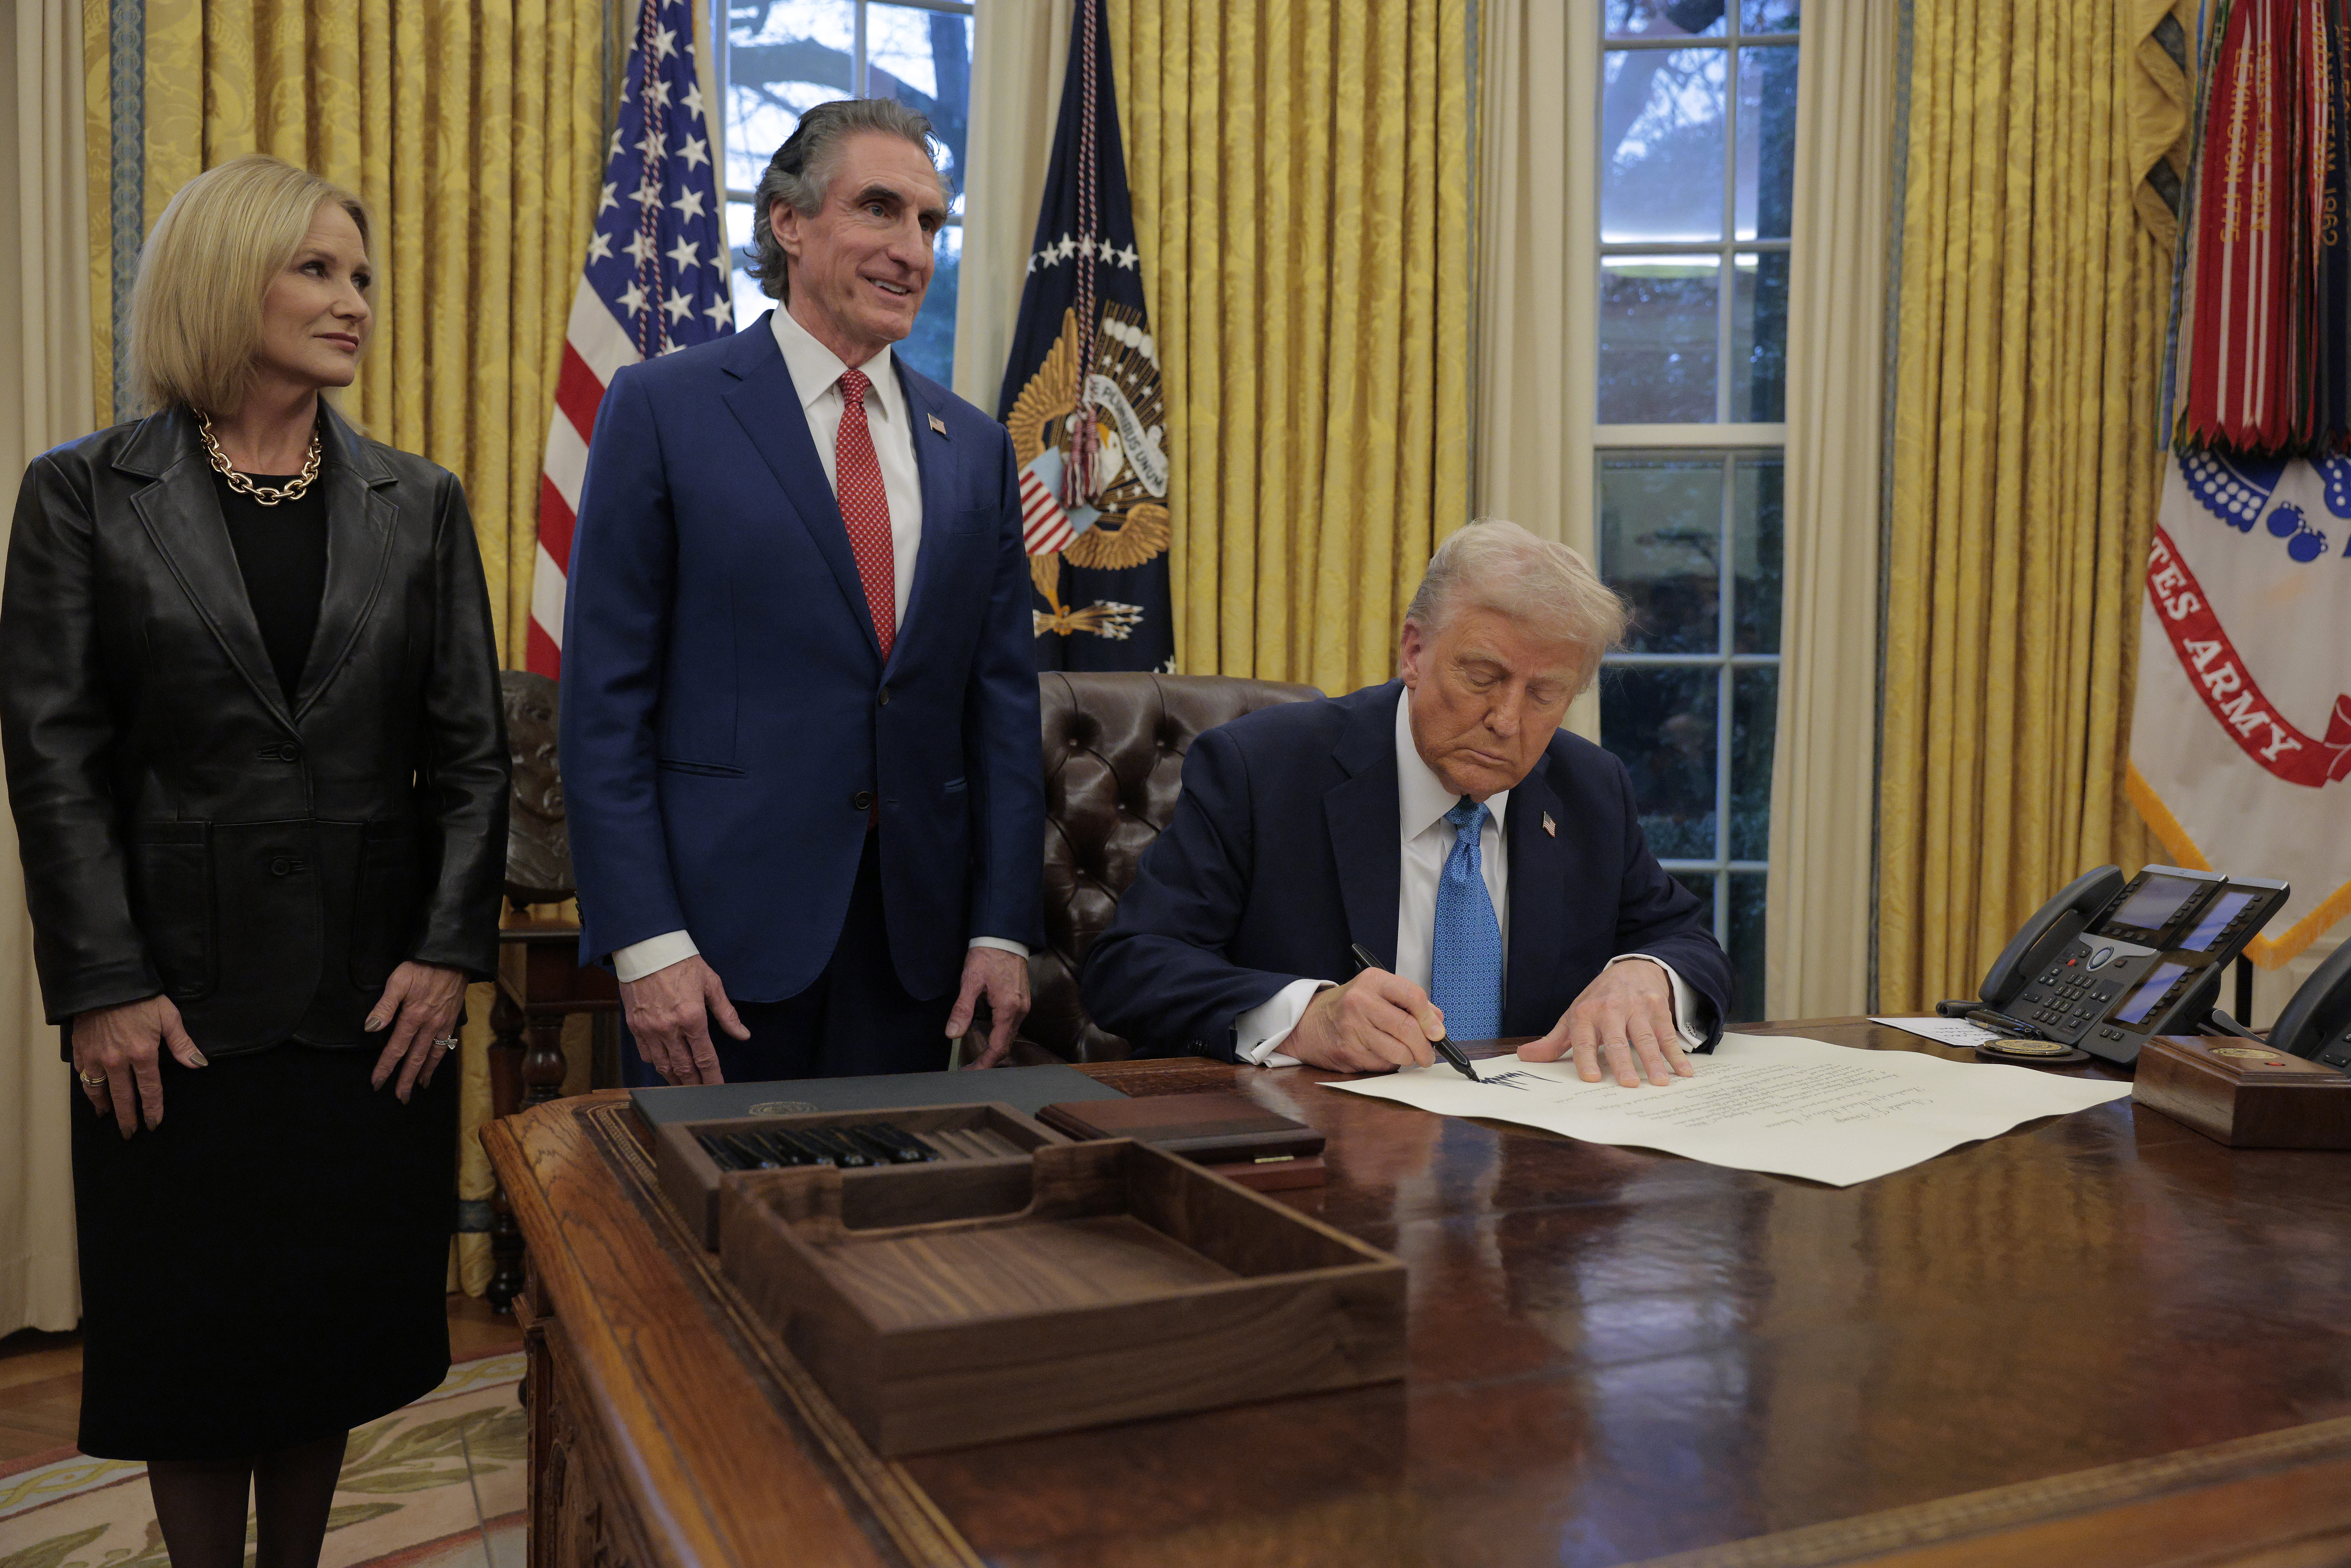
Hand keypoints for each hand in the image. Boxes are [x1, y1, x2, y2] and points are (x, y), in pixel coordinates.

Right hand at [73, 995, 204, 1137]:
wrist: (106, 982)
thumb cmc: (142, 998)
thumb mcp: (169, 1017)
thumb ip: (182, 1044)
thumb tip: (199, 1065)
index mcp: (143, 1054)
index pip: (149, 1090)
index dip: (152, 1109)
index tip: (153, 1124)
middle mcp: (118, 1061)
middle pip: (123, 1097)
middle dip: (127, 1118)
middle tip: (130, 1133)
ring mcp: (97, 1057)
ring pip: (99, 1090)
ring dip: (104, 1106)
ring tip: (107, 1116)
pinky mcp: (81, 1050)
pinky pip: (84, 1077)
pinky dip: (88, 1089)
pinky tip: (92, 1095)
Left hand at [368, 961, 469, 1102]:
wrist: (453, 957)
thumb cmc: (422, 967)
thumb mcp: (398, 981)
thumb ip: (384, 1007)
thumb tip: (370, 1028)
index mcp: (413, 1018)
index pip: (395, 1049)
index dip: (385, 1067)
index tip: (377, 1083)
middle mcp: (429, 1026)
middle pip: (415, 1058)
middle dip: (405, 1080)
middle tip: (399, 1098)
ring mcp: (442, 1024)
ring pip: (432, 1055)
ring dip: (424, 1073)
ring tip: (418, 1087)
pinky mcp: (452, 1020)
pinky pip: (446, 1045)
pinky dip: (439, 1059)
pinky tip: (435, 1064)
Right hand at [619, 954, 746, 1084]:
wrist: (647, 949)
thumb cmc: (682, 963)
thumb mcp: (712, 984)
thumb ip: (727, 1014)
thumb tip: (743, 1035)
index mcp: (692, 1017)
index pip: (705, 1057)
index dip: (713, 1077)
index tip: (719, 1089)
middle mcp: (669, 1028)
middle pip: (684, 1068)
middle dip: (695, 1085)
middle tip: (702, 1096)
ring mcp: (649, 1029)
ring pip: (663, 1066)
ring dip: (675, 1080)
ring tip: (685, 1088)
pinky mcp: (634, 1026)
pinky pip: (646, 1054)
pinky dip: (657, 1065)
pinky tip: (665, 1067)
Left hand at [948, 946, 1030, 1068]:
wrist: (1005, 935)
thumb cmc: (987, 955)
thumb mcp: (971, 982)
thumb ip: (962, 1010)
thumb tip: (952, 1034)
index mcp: (1008, 1009)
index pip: (998, 1047)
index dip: (984, 1064)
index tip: (969, 1073)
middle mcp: (1020, 1011)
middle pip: (1006, 1045)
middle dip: (989, 1060)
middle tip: (969, 1069)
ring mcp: (1024, 1006)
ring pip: (1010, 1036)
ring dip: (994, 1049)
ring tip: (976, 1057)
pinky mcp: (1022, 1000)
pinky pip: (1011, 1026)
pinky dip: (1000, 1037)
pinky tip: (987, 1037)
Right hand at [1283, 969, 1445, 1072]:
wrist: (1309, 1022)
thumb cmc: (1350, 1006)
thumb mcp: (1377, 992)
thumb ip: (1409, 1003)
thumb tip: (1437, 1022)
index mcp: (1373, 981)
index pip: (1413, 995)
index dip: (1429, 1018)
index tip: (1437, 1032)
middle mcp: (1361, 1002)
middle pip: (1407, 1028)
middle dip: (1425, 1047)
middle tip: (1429, 1054)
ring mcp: (1352, 1028)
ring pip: (1398, 1052)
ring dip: (1409, 1059)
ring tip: (1407, 1055)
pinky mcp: (1348, 1051)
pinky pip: (1382, 1064)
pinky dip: (1389, 1064)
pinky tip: (1381, 1054)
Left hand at [1518, 959, 1691, 1085]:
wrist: (1632, 969)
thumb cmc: (1599, 1000)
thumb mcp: (1574, 1015)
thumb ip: (1553, 1041)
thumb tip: (1524, 1056)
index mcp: (1586, 1013)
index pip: (1584, 1040)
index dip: (1586, 1059)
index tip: (1592, 1079)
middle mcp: (1611, 1009)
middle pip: (1617, 1040)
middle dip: (1623, 1062)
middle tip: (1629, 1084)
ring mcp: (1637, 1008)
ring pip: (1646, 1038)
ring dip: (1655, 1061)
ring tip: (1660, 1082)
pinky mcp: (1658, 1009)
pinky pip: (1667, 1034)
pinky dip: (1677, 1054)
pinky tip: (1684, 1071)